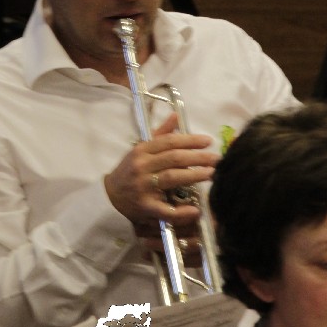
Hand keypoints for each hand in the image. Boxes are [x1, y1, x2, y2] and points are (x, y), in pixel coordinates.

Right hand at [103, 113, 218, 228]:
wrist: (110, 196)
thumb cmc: (130, 170)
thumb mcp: (141, 149)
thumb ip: (160, 134)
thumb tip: (176, 116)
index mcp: (142, 150)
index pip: (169, 142)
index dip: (190, 140)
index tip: (208, 141)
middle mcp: (142, 166)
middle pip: (174, 158)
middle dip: (198, 157)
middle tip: (216, 158)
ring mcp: (143, 187)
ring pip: (172, 178)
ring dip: (194, 175)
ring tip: (212, 173)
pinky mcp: (145, 207)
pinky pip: (165, 209)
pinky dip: (181, 211)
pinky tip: (195, 209)